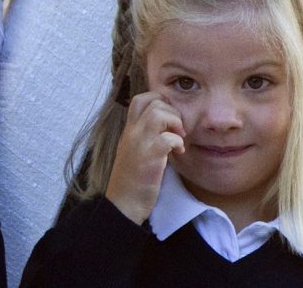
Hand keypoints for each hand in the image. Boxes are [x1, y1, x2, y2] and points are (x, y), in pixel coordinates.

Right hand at [105, 91, 184, 224]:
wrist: (123, 204)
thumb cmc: (132, 180)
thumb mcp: (134, 151)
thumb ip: (145, 136)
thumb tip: (167, 126)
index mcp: (129, 130)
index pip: (140, 99)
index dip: (159, 101)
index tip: (169, 117)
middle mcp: (132, 132)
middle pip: (153, 102)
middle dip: (172, 111)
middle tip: (177, 129)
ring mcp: (139, 143)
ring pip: (159, 114)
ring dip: (175, 123)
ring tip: (179, 137)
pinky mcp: (149, 158)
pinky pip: (168, 138)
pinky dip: (178, 142)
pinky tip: (179, 152)